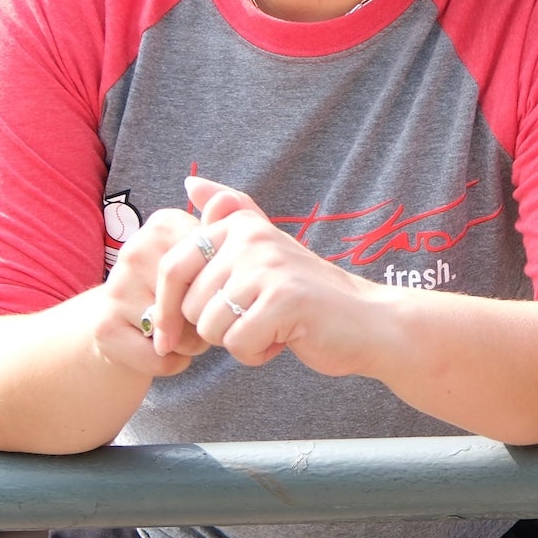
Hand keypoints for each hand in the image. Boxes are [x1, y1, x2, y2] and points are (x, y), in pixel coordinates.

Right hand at [91, 205, 215, 375]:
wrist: (118, 329)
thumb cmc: (177, 293)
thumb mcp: (207, 260)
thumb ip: (224, 227)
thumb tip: (227, 197)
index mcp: (163, 224)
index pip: (217, 264)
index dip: (222, 287)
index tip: (212, 288)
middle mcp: (134, 250)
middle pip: (199, 299)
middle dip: (207, 318)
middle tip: (195, 317)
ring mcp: (115, 288)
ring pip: (183, 332)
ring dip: (191, 344)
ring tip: (178, 333)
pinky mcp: (105, 327)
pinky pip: (162, 358)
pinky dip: (173, 363)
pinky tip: (163, 350)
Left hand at [174, 174, 385, 374]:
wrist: (369, 321)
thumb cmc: (309, 294)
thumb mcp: (267, 250)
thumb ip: (230, 215)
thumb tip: (190, 183)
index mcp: (240, 224)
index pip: (173, 268)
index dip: (168, 310)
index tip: (174, 337)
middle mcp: (251, 238)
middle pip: (190, 305)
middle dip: (218, 327)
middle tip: (256, 318)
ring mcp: (268, 267)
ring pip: (211, 328)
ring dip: (239, 341)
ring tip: (273, 326)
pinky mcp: (284, 301)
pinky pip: (238, 345)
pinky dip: (257, 354)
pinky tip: (284, 339)